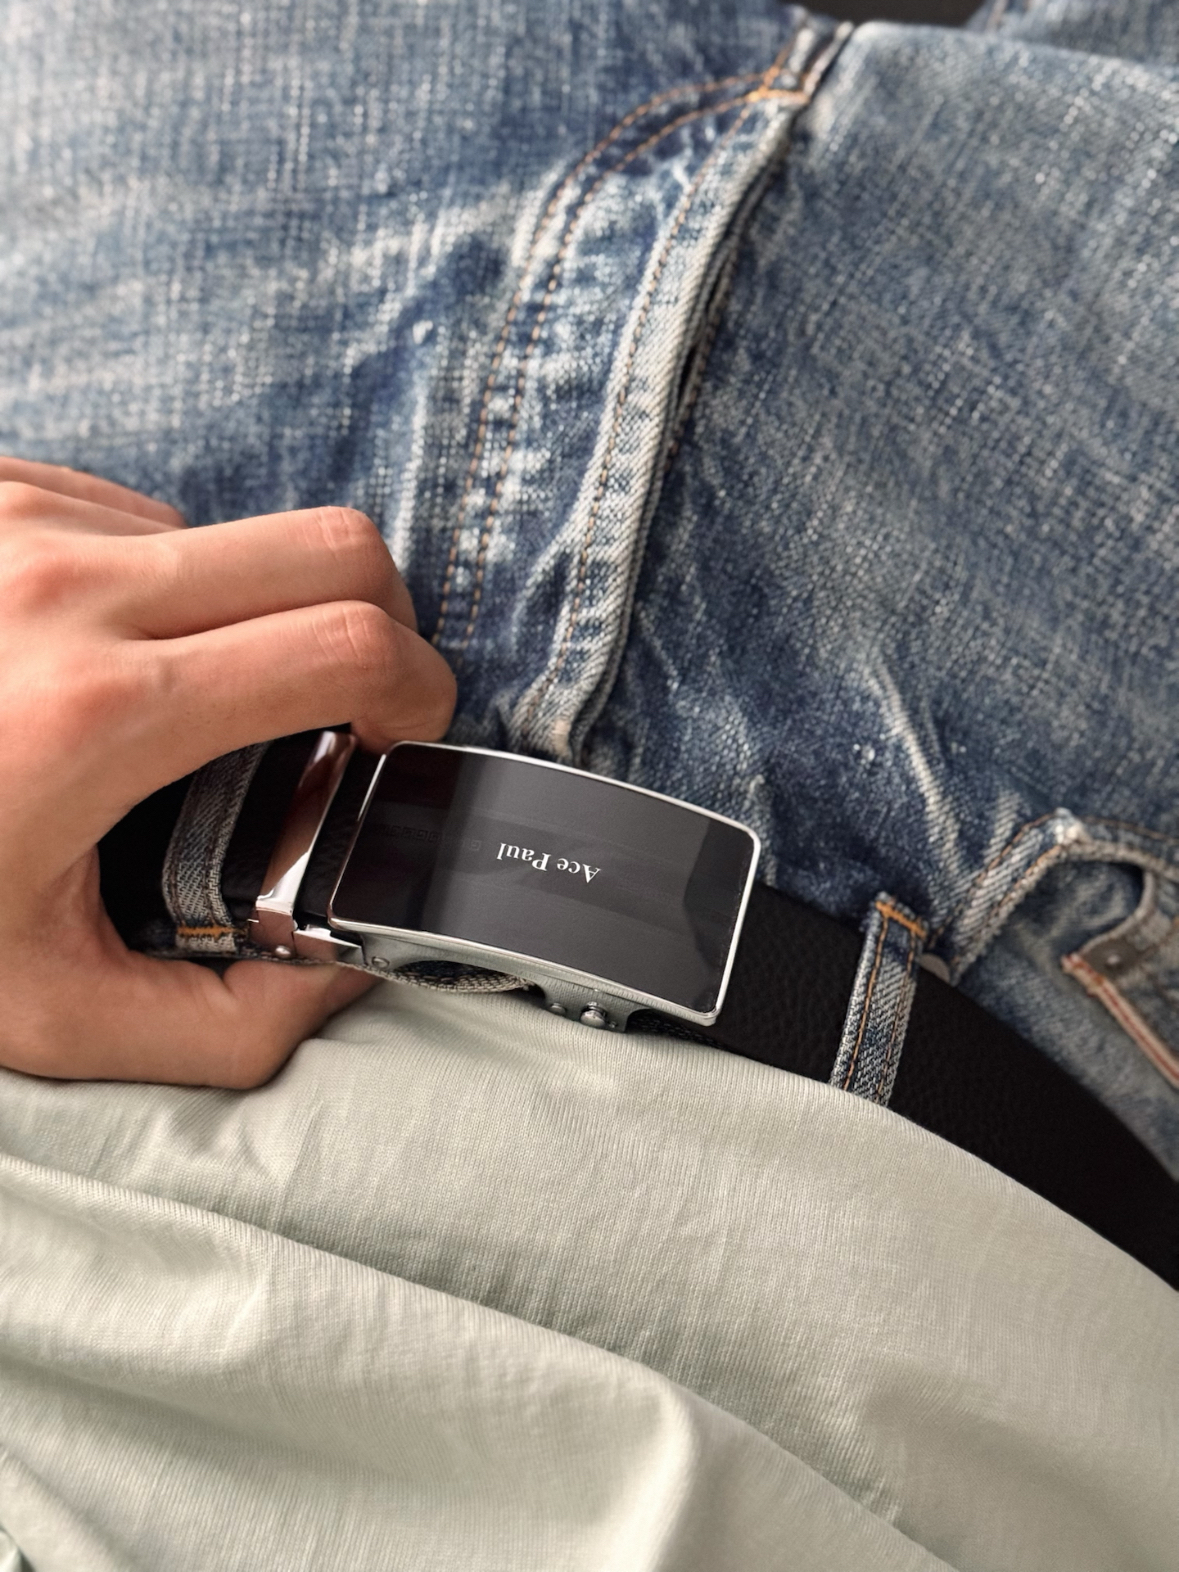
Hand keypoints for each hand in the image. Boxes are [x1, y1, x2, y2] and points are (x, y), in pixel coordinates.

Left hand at [0, 459, 455, 1086]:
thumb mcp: (42, 1011)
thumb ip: (227, 1024)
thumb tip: (338, 968)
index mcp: (99, 715)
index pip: (346, 642)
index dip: (416, 690)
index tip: (399, 739)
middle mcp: (64, 589)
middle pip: (336, 548)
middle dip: (381, 629)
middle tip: (349, 711)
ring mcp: (17, 522)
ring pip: (234, 534)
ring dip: (254, 616)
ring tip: (186, 708)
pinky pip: (137, 515)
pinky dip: (162, 587)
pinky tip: (102, 661)